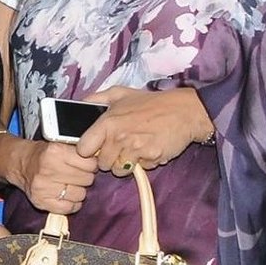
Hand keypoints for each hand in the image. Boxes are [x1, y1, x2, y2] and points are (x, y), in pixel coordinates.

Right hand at [15, 139, 98, 214]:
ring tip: (68, 185)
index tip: (85, 165)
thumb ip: (80, 152)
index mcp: (55, 152)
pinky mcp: (41, 201)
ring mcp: (44, 188)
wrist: (20, 164)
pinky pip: (69, 208)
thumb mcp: (60, 145)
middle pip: (87, 179)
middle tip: (76, 175)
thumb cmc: (44, 155)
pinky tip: (65, 196)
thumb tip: (101, 160)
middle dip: (84, 177)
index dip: (90, 165)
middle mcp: (48, 170)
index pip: (90, 163)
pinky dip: (71, 204)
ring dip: (78, 191)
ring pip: (80, 195)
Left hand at [78, 86, 212, 173]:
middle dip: (109, 158)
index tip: (96, 147)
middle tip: (121, 146)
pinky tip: (149, 148)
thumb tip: (80, 103)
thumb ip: (96, 98)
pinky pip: (140, 169)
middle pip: (101, 164)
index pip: (83, 149)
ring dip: (124, 163)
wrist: (184, 111)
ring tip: (135, 148)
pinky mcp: (151, 158)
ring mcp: (135, 149)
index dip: (88, 150)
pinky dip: (144, 162)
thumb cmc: (151, 103)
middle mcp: (118, 137)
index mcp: (107, 122)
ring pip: (118, 170)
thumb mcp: (120, 93)